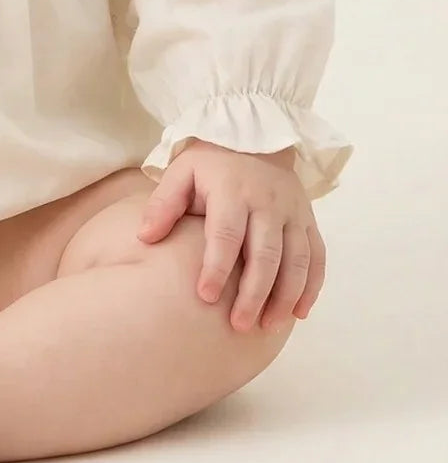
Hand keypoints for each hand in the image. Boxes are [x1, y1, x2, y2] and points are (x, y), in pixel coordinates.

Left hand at [136, 140, 324, 332]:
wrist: (254, 135)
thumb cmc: (211, 161)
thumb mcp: (181, 170)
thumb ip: (164, 203)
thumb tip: (145, 237)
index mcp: (233, 190)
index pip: (226, 234)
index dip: (216, 267)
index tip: (205, 296)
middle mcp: (268, 202)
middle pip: (265, 254)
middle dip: (253, 293)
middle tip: (238, 325)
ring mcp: (293, 211)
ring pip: (297, 260)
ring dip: (284, 297)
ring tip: (266, 326)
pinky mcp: (308, 219)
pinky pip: (317, 256)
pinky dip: (311, 287)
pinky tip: (298, 313)